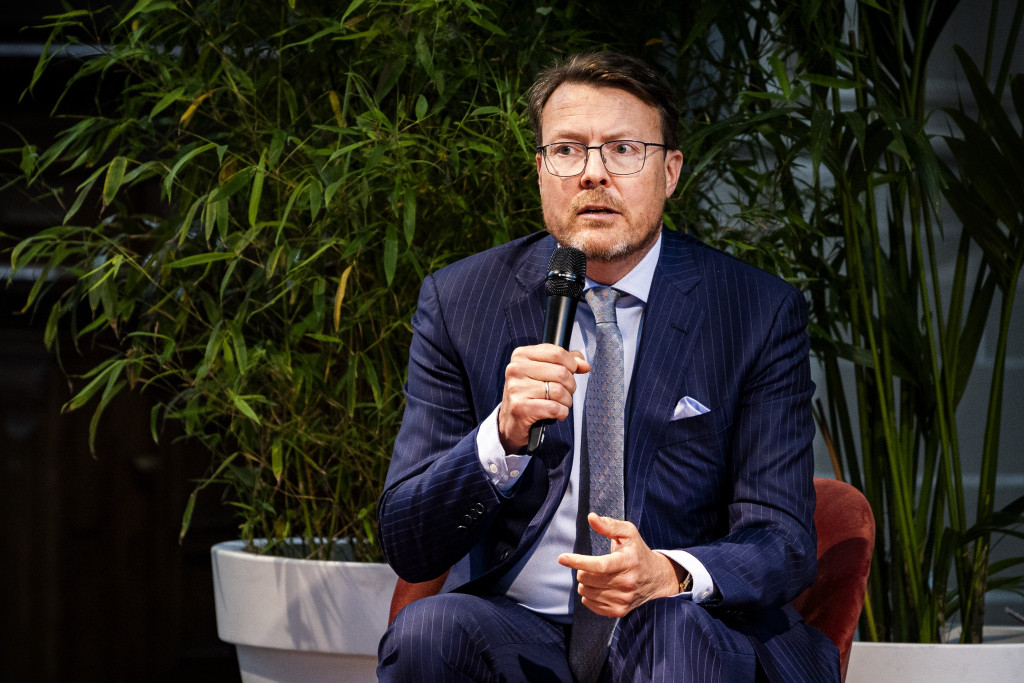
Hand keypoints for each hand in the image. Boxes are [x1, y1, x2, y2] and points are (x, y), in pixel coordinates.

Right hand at [497, 343, 588, 451]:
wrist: (510, 420)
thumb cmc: (529, 394)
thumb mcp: (543, 372)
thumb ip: (564, 363)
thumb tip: (583, 364)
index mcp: (521, 355)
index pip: (556, 352)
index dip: (571, 364)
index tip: (573, 371)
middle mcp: (516, 369)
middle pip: (560, 372)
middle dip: (570, 385)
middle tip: (566, 391)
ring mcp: (517, 388)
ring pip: (559, 391)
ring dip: (566, 401)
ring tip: (560, 403)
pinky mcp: (520, 407)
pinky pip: (554, 408)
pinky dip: (561, 412)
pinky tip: (556, 413)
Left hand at [557, 513, 683, 617]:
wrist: (656, 577)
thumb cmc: (637, 551)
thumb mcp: (628, 533)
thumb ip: (609, 525)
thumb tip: (591, 517)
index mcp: (628, 561)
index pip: (600, 565)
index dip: (578, 561)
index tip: (562, 558)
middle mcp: (627, 582)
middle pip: (588, 579)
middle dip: (582, 570)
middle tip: (590, 565)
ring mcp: (623, 599)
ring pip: (586, 592)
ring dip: (584, 582)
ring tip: (595, 575)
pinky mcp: (619, 611)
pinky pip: (590, 604)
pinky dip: (588, 595)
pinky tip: (597, 587)